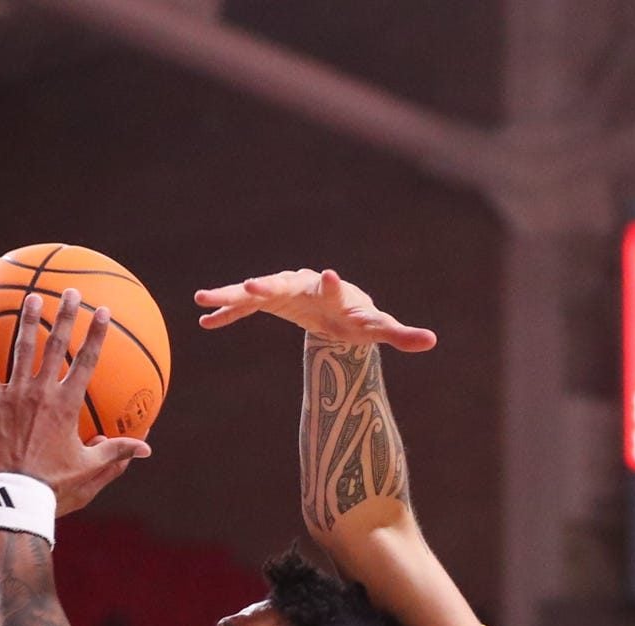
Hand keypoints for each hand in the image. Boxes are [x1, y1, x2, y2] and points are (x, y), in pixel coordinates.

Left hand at [0, 290, 151, 514]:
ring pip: (22, 349)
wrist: (13, 497)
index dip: (96, 334)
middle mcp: (42, 392)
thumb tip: (146, 448)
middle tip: (71, 292)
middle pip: (56, 345)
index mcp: (67, 405)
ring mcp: (14, 395)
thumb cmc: (53, 487)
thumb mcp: (89, 471)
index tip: (102, 311)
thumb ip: (116, 455)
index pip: (87, 361)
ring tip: (33, 298)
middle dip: (66, 316)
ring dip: (29, 321)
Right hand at [194, 268, 435, 350]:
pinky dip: (226, 313)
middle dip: (266, 285)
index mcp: (332, 294)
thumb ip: (401, 334)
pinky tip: (204, 320)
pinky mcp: (267, 302)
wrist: (336, 306)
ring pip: (253, 292)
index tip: (326, 276)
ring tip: (202, 297)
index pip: (332, 287)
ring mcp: (282, 292)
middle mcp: (303, 286)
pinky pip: (243, 308)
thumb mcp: (377, 329)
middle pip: (283, 284)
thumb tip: (432, 341)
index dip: (329, 284)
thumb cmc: (358, 317)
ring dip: (230, 295)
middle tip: (249, 285)